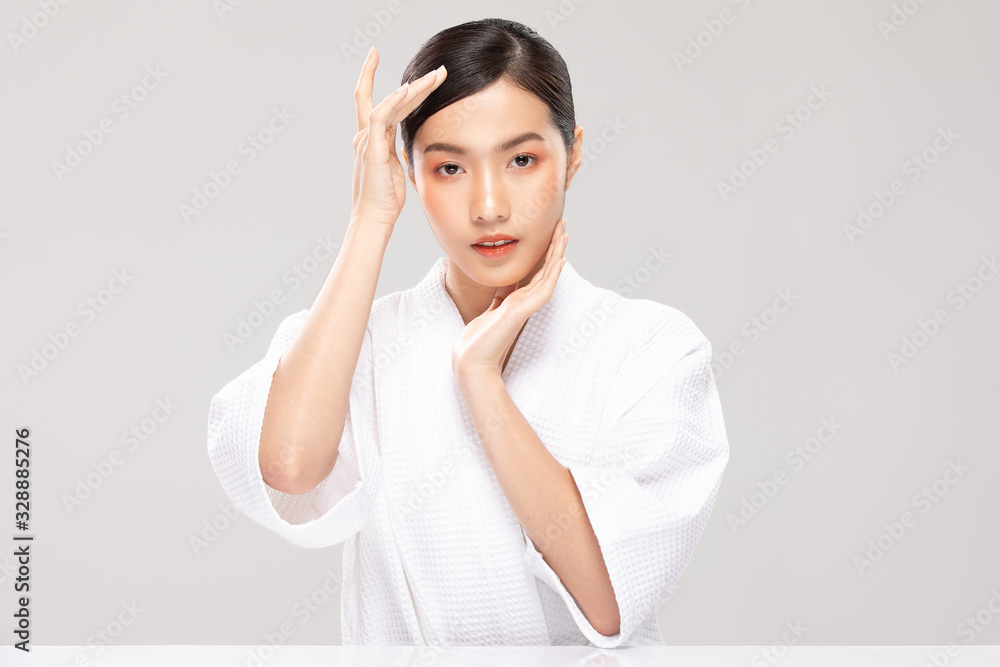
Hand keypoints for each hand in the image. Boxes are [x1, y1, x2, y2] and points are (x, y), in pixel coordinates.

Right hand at [351, 47, 445, 230]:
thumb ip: (400, 154)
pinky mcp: (372, 149)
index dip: (382, 81)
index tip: (378, 57)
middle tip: (437, 69)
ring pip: (390, 103)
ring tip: (436, 77)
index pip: (378, 102)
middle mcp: (366, 135)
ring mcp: (367, 140)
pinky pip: (381, 117)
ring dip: (414, 88)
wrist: (373, 219)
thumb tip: (412, 146)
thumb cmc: (385, 201)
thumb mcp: (396, 170)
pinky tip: (409, 90)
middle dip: (413, 82)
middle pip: (389, 98)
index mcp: (371, 140)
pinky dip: (394, 101)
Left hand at [452, 219, 568, 389]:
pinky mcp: (521, 312)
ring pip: (547, 276)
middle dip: (554, 246)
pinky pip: (542, 290)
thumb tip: (507, 285)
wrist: (471, 361)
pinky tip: (560, 261)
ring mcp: (525, 307)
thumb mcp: (491, 310)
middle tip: (562, 224)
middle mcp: (524, 302)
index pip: (536, 272)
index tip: (551, 234)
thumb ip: (501, 297)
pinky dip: (552, 275)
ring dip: (556, 253)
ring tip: (564, 234)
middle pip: (545, 269)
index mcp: (518, 301)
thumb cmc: (478, 341)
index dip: (545, 252)